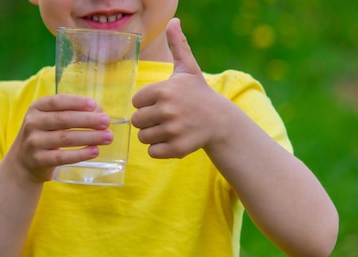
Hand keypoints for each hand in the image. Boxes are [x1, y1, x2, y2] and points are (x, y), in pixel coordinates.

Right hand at [5, 94, 112, 181]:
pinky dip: (80, 154)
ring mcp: (34, 142)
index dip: (77, 102)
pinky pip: (62, 157)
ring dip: (89, 137)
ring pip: (65, 138)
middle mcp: (32, 123)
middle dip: (88, 120)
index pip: (57, 101)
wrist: (23, 162)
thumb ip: (71, 113)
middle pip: (63, 119)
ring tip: (107, 137)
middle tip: (106, 122)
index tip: (94, 105)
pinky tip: (94, 151)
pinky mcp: (39, 160)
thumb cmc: (44, 134)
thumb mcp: (50, 119)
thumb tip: (99, 113)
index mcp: (37, 108)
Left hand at [131, 18, 231, 158]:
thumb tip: (173, 20)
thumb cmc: (199, 93)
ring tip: (170, 128)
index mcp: (164, 90)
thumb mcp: (188, 68)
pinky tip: (173, 140)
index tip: (162, 102)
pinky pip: (152, 152)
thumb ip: (177, 45)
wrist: (221, 121)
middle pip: (136, 121)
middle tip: (165, 117)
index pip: (136, 102)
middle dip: (148, 120)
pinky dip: (160, 149)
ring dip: (153, 135)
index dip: (147, 103)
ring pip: (143, 138)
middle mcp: (167, 110)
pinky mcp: (177, 148)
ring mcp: (173, 130)